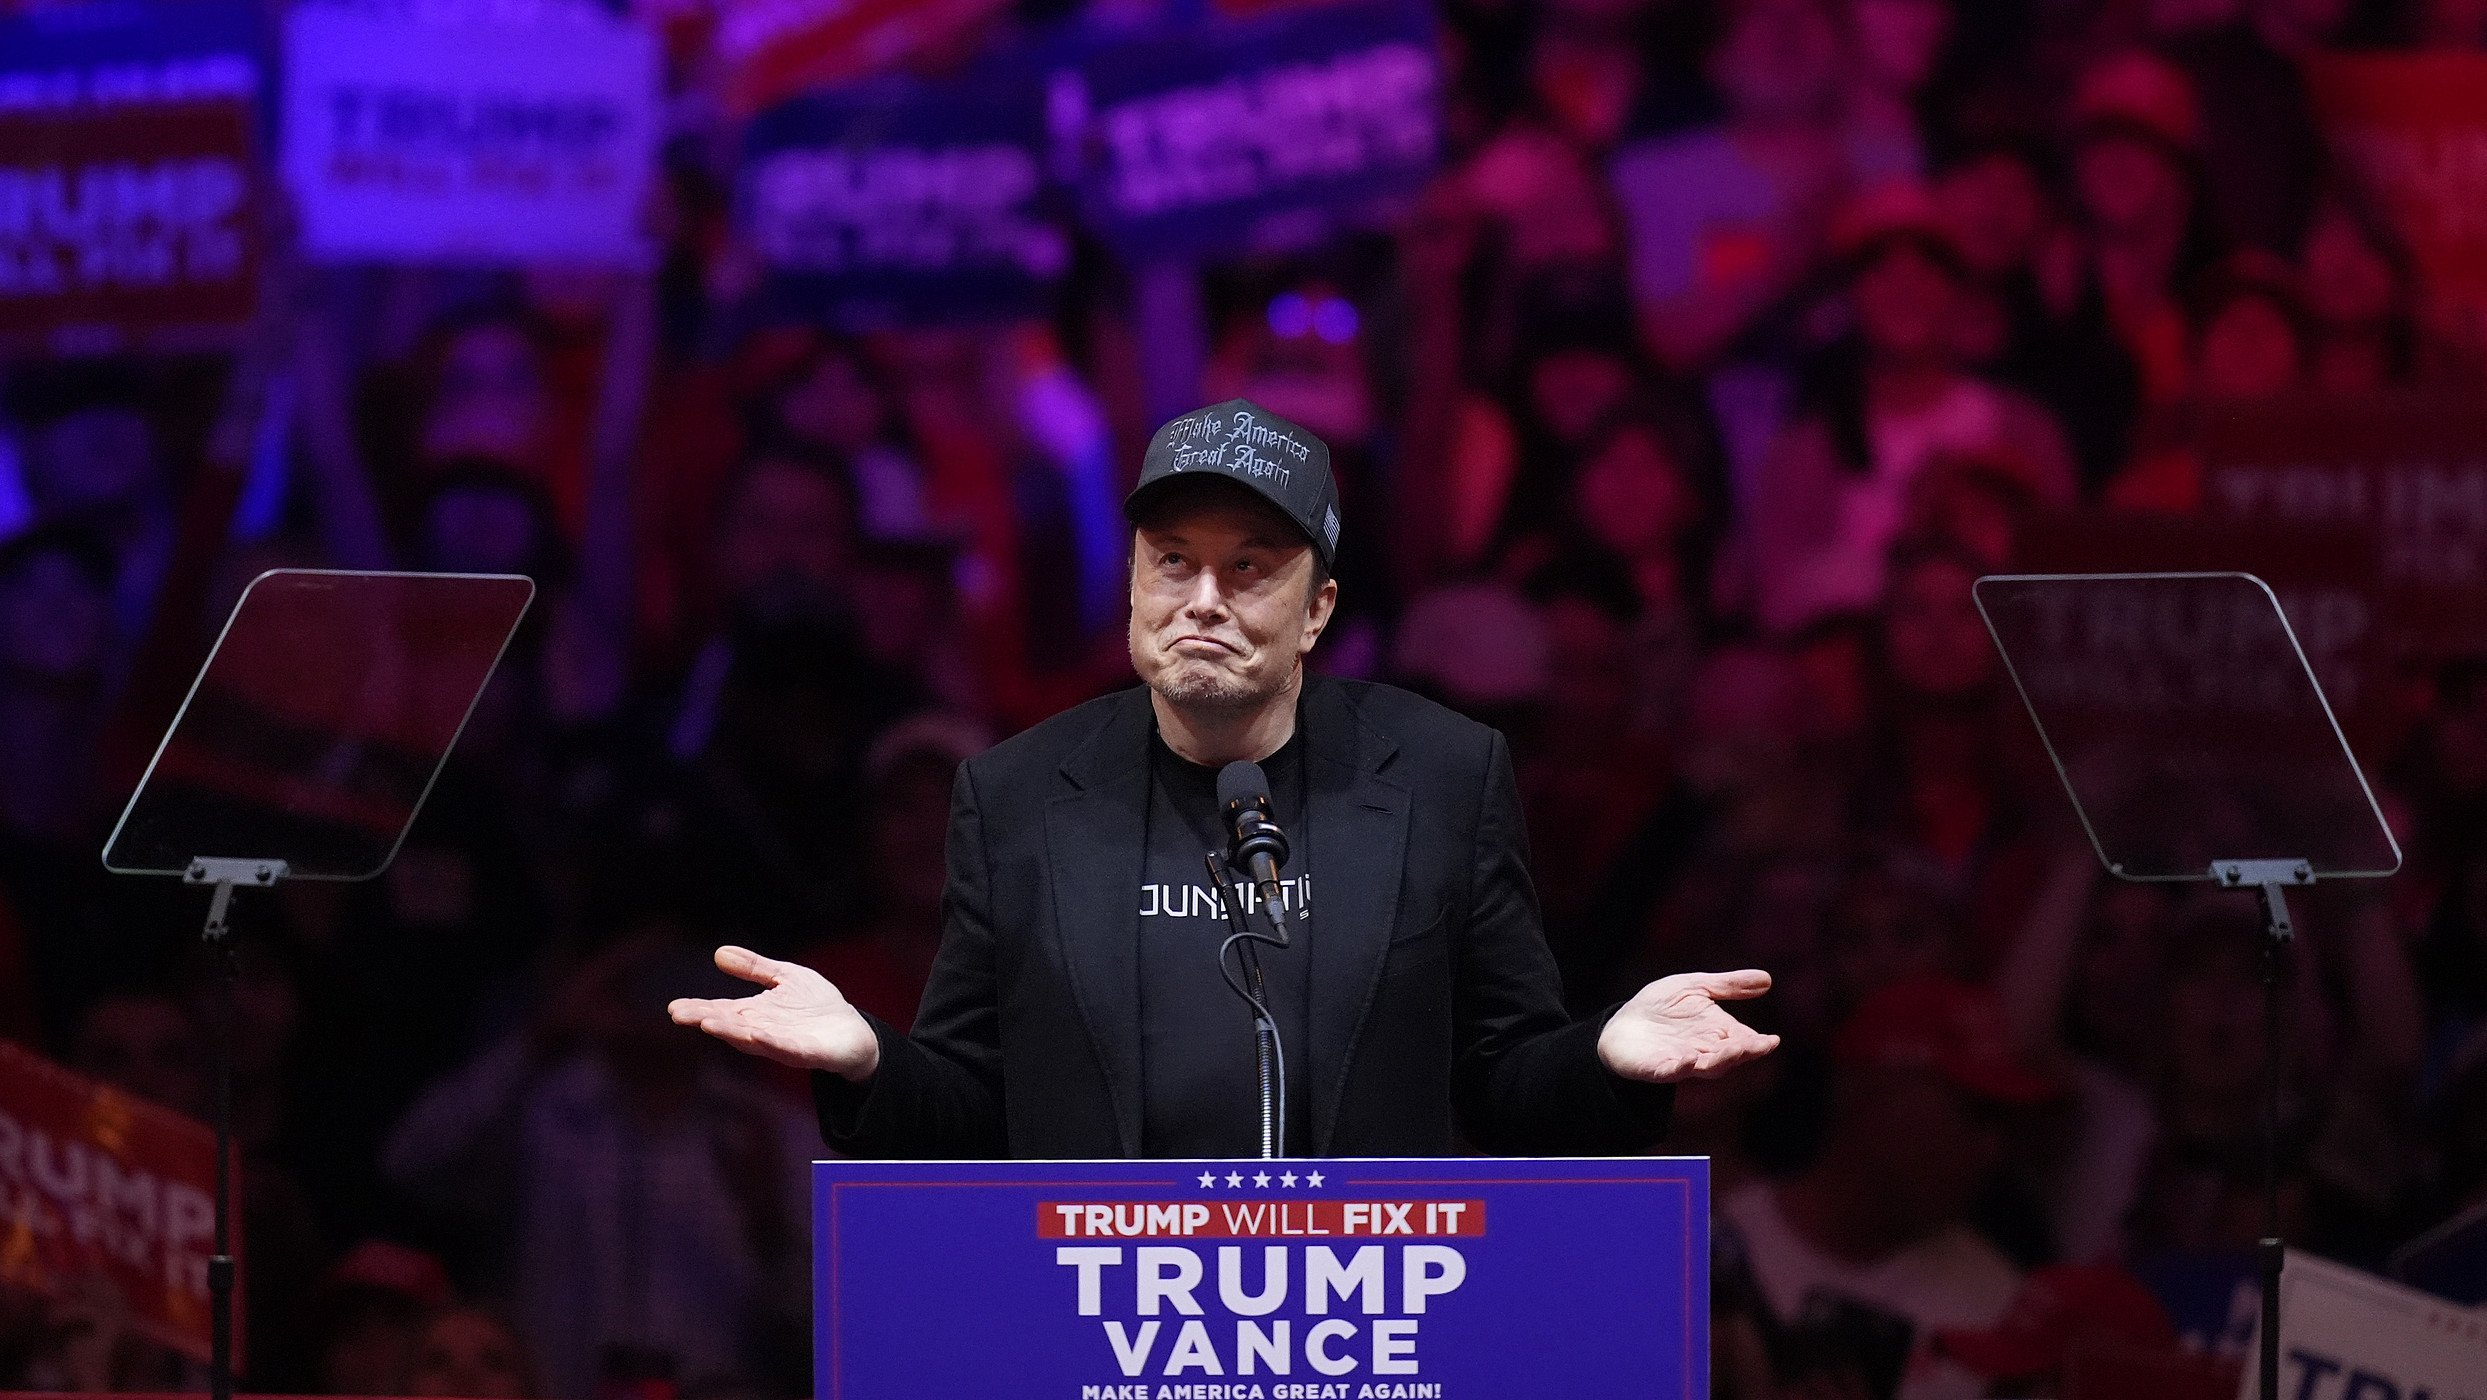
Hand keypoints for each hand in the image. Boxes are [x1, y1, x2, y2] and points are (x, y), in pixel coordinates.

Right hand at [668, 946, 880, 1079]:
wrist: (853, 1032)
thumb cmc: (816, 1007)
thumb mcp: (785, 978)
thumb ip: (755, 968)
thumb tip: (719, 952)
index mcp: (755, 1014)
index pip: (722, 1011)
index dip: (698, 1009)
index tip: (674, 1008)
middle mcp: (763, 1031)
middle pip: (730, 1025)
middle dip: (706, 1019)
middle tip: (680, 1015)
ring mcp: (784, 1044)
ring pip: (753, 1039)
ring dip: (731, 1032)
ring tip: (708, 1023)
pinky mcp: (808, 1053)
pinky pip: (788, 1049)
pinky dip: (772, 1043)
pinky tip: (758, 1034)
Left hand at [1598, 970, 1779, 1083]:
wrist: (1622, 1025)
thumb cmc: (1661, 1006)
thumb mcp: (1694, 987)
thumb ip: (1727, 985)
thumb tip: (1768, 979)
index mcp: (1717, 1033)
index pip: (1743, 1040)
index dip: (1758, 1043)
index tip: (1772, 1040)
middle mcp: (1705, 1051)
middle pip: (1729, 1056)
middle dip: (1743, 1052)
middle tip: (1756, 1046)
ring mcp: (1681, 1061)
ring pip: (1707, 1067)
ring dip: (1720, 1060)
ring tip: (1732, 1050)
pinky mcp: (1656, 1068)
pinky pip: (1670, 1071)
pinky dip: (1680, 1067)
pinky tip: (1689, 1060)